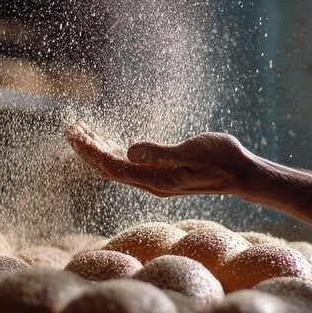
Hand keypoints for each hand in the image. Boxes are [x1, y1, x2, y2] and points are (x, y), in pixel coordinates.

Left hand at [65, 122, 256, 196]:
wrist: (241, 173)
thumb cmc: (221, 159)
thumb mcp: (192, 152)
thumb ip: (161, 153)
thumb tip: (130, 150)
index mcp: (155, 179)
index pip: (112, 166)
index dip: (90, 150)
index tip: (74, 133)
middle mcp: (151, 183)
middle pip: (108, 168)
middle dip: (87, 149)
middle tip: (70, 129)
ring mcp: (156, 181)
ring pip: (117, 166)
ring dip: (98, 150)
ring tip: (82, 133)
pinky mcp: (162, 175)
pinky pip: (129, 165)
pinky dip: (114, 152)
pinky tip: (109, 143)